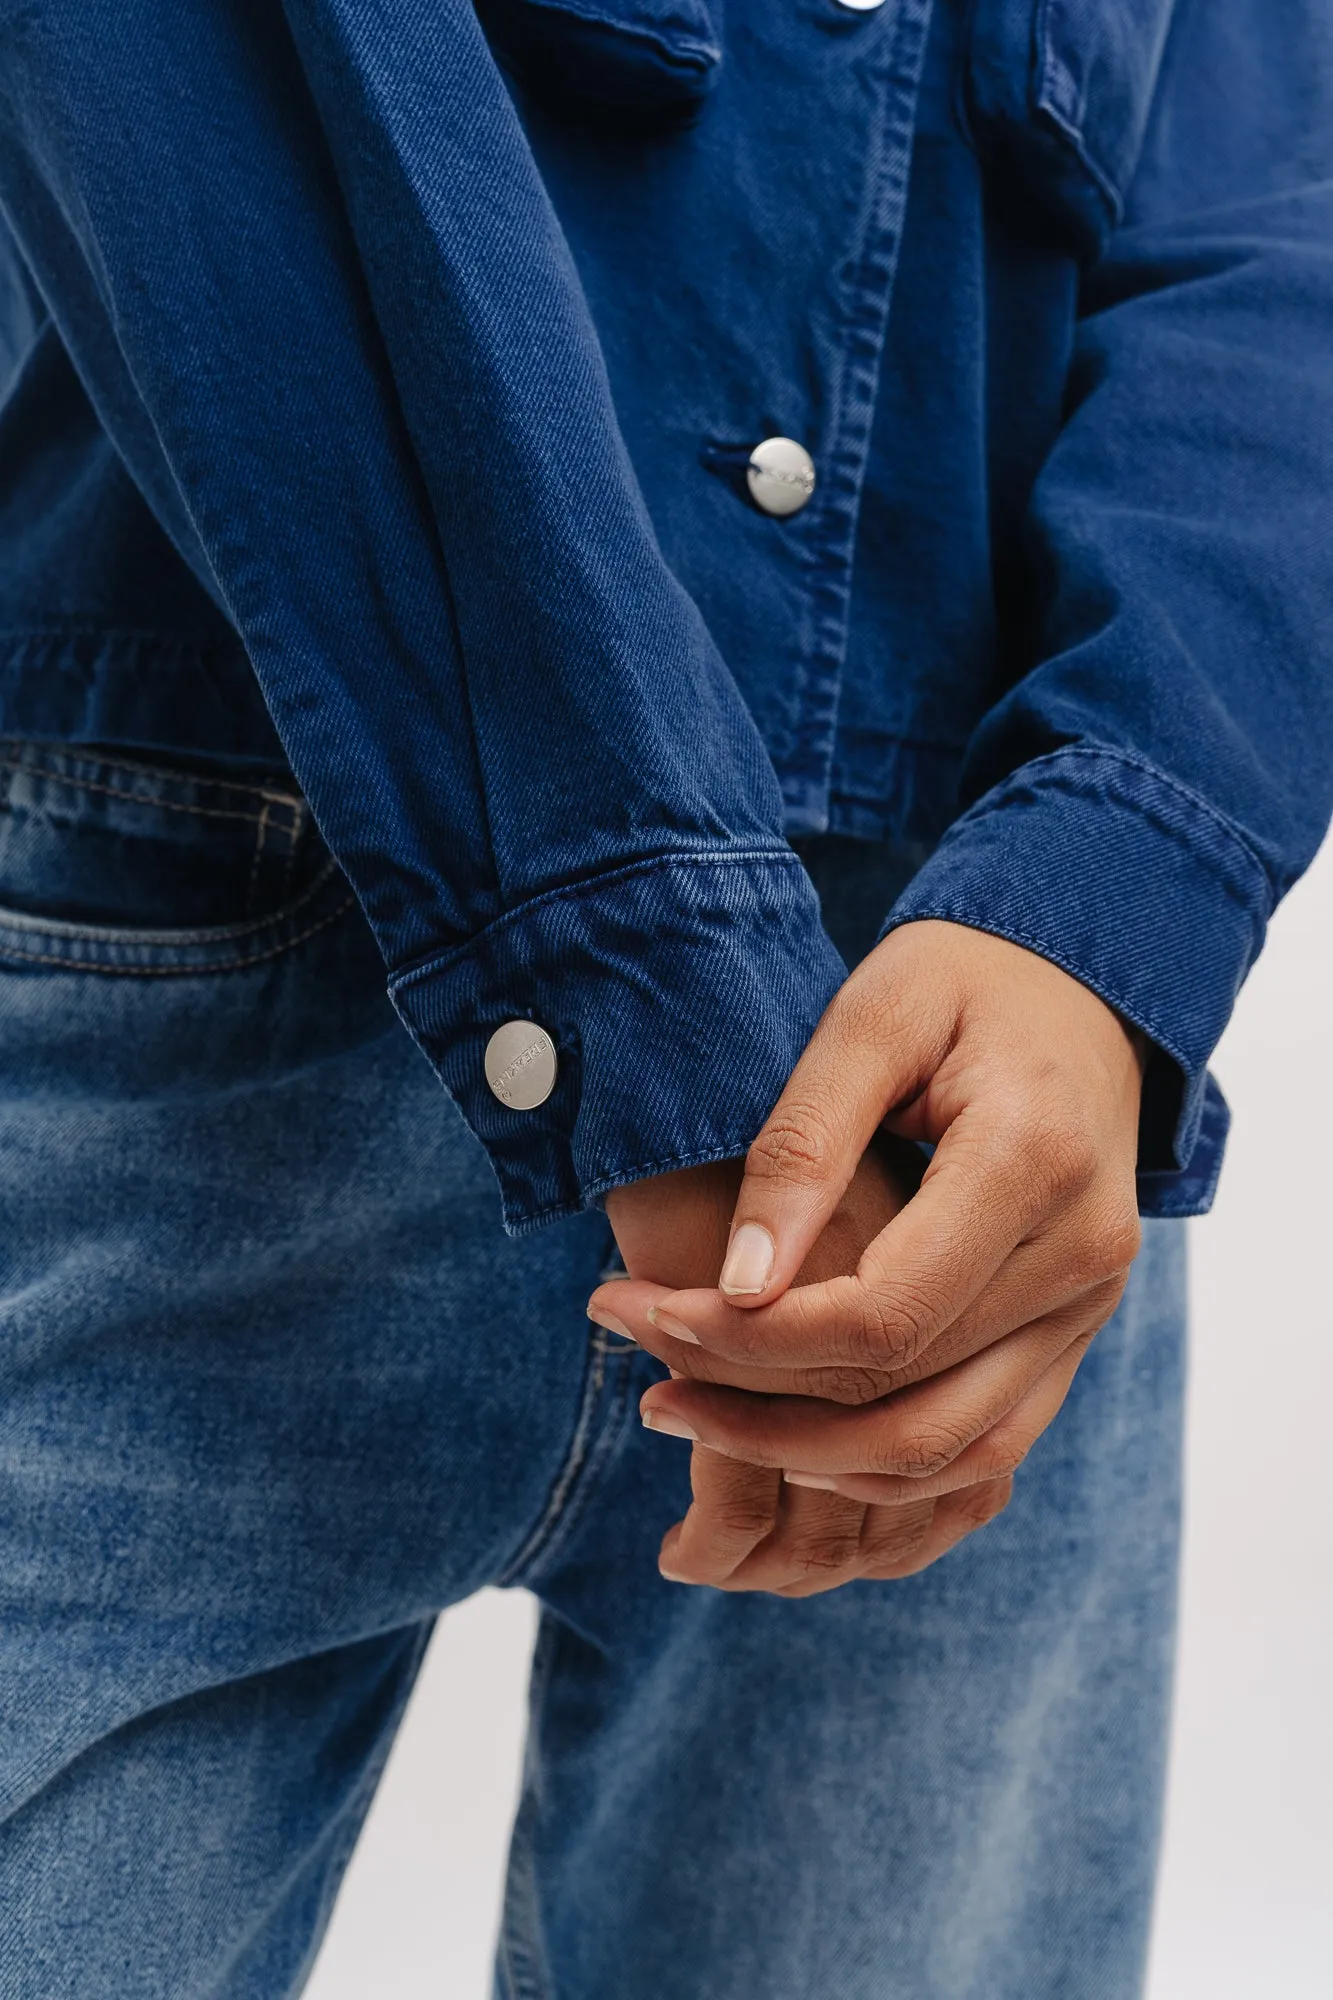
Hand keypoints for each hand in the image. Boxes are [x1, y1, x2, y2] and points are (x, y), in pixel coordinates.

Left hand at [595, 922, 1145, 1579]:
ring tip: (688, 1415)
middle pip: (908, 1399)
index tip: (641, 1307)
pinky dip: (882, 1466)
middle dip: (755, 1408)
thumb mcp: (872, 1018)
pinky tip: (785, 1440)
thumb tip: (737, 1284)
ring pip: (949, 1450)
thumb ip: (804, 1146)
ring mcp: (1090, 1306)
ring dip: (810, 1462)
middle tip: (641, 1380)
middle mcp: (1083, 1255)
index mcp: (1035, 1161)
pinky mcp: (1074, 1332)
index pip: (882, 1313)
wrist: (1082, 987)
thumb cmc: (963, 981)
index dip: (751, 1340)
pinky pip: (986, 1444)